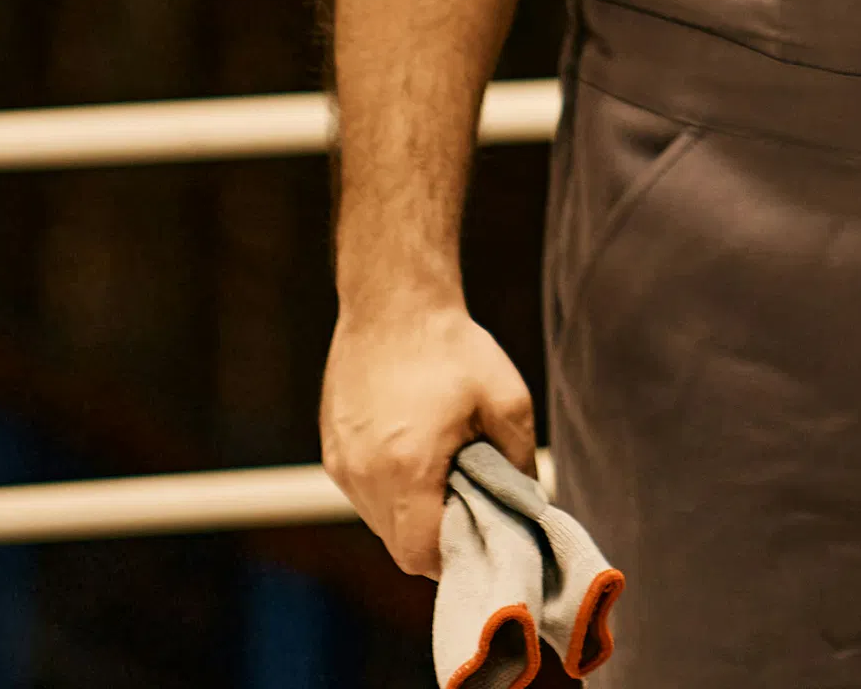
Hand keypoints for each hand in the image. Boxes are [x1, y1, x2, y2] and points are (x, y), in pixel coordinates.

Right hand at [320, 302, 535, 577]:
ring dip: (410, 515)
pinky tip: (415, 454)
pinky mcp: (332, 450)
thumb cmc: (454, 348)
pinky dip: (390, 491)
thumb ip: (519, 461)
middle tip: (469, 507)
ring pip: (378, 522)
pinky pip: (363, 493)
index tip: (480, 537)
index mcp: (407, 469)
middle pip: (398, 544)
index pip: (420, 554)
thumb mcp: (508, 401)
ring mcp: (342, 464)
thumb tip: (528, 502)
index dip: (452, 558)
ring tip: (443, 476)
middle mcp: (363, 475)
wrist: (393, 302)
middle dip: (435, 538)